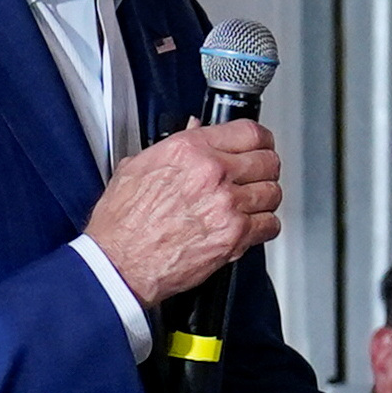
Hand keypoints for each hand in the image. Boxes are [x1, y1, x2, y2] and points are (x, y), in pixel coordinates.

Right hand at [83, 120, 281, 305]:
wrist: (119, 263)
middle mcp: (212, 174)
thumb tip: (195, 129)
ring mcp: (226, 205)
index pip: (248, 131)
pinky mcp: (234, 236)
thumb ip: (173, 145)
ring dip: (265, 198)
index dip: (260, 139)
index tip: (260, 145)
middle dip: (265, 168)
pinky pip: (270, 225)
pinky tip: (252, 226)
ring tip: (253, 203)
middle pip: (267, 160)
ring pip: (272, 192)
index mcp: (190, 150)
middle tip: (258, 175)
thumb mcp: (139, 166)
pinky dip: (265, 226)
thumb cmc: (122, 222)